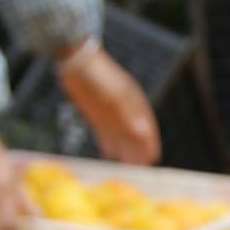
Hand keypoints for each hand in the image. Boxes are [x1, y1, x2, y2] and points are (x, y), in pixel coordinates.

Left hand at [59, 42, 161, 166]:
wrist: (76, 61)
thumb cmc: (98, 77)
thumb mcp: (114, 97)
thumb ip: (127, 114)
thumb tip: (143, 133)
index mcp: (134, 101)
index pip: (146, 126)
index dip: (150, 142)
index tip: (153, 158)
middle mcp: (124, 107)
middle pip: (133, 133)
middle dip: (138, 150)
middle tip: (141, 168)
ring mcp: (109, 110)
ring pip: (119, 134)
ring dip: (124, 149)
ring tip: (126, 165)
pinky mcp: (94, 112)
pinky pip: (104, 131)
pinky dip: (108, 142)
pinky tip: (108, 153)